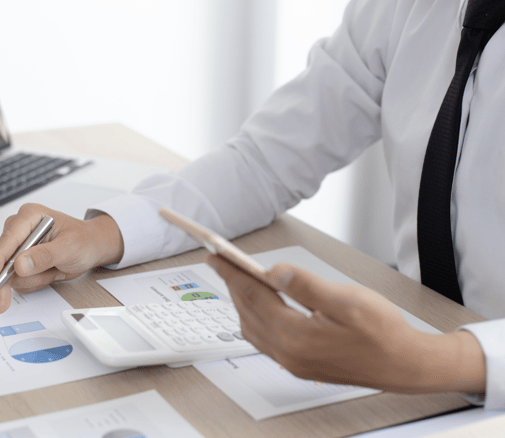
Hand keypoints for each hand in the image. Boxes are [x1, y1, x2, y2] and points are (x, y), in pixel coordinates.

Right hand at [0, 203, 123, 312]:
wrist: (91, 248)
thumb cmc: (83, 241)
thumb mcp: (69, 247)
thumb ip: (45, 256)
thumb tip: (20, 265)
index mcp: (30, 216)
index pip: (8, 239)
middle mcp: (20, 229)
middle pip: (1, 259)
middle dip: (10, 279)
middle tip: (3, 301)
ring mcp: (19, 246)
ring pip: (9, 273)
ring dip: (31, 280)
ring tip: (53, 272)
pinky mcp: (20, 260)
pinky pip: (17, 279)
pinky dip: (34, 282)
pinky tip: (49, 274)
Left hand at [207, 254, 485, 393]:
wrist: (405, 365)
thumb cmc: (383, 333)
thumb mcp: (347, 300)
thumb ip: (306, 285)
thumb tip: (273, 272)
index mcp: (296, 337)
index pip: (252, 298)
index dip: (232, 273)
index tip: (215, 256)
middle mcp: (288, 354)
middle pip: (248, 312)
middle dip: (233, 284)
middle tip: (221, 262)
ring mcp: (293, 362)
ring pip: (253, 327)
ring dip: (242, 301)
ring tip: (238, 278)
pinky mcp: (300, 364)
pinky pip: (264, 339)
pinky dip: (255, 317)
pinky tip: (260, 305)